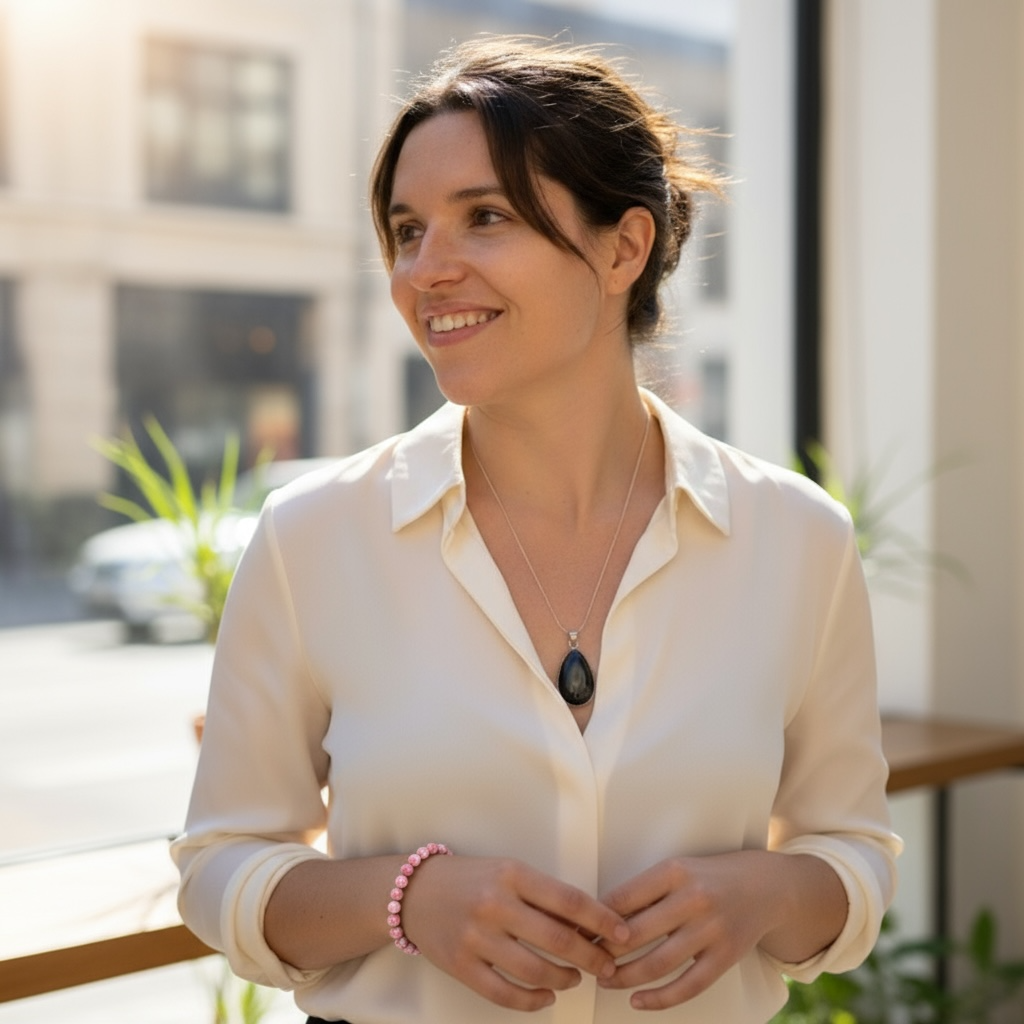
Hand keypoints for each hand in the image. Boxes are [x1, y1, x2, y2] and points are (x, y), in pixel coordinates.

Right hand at [399, 855, 631, 1011]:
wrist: (413, 891)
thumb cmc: (471, 878)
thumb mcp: (507, 871)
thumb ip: (542, 895)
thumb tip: (587, 923)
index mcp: (512, 874)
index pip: (568, 900)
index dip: (601, 919)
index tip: (622, 933)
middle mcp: (495, 904)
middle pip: (557, 939)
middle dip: (591, 957)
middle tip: (608, 965)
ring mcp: (476, 937)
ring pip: (534, 970)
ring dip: (565, 978)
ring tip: (576, 977)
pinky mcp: (461, 966)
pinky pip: (504, 994)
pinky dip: (532, 1000)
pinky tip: (547, 994)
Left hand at [597, 851, 837, 1009]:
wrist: (767, 886)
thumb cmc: (708, 876)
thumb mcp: (677, 870)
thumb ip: (645, 891)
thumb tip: (599, 916)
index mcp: (675, 870)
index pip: (623, 898)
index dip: (595, 919)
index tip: (576, 931)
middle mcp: (693, 899)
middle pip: (636, 933)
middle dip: (605, 951)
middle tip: (584, 960)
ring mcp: (712, 930)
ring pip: (658, 963)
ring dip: (625, 976)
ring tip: (604, 979)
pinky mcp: (726, 957)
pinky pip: (688, 985)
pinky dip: (660, 998)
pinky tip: (637, 1001)